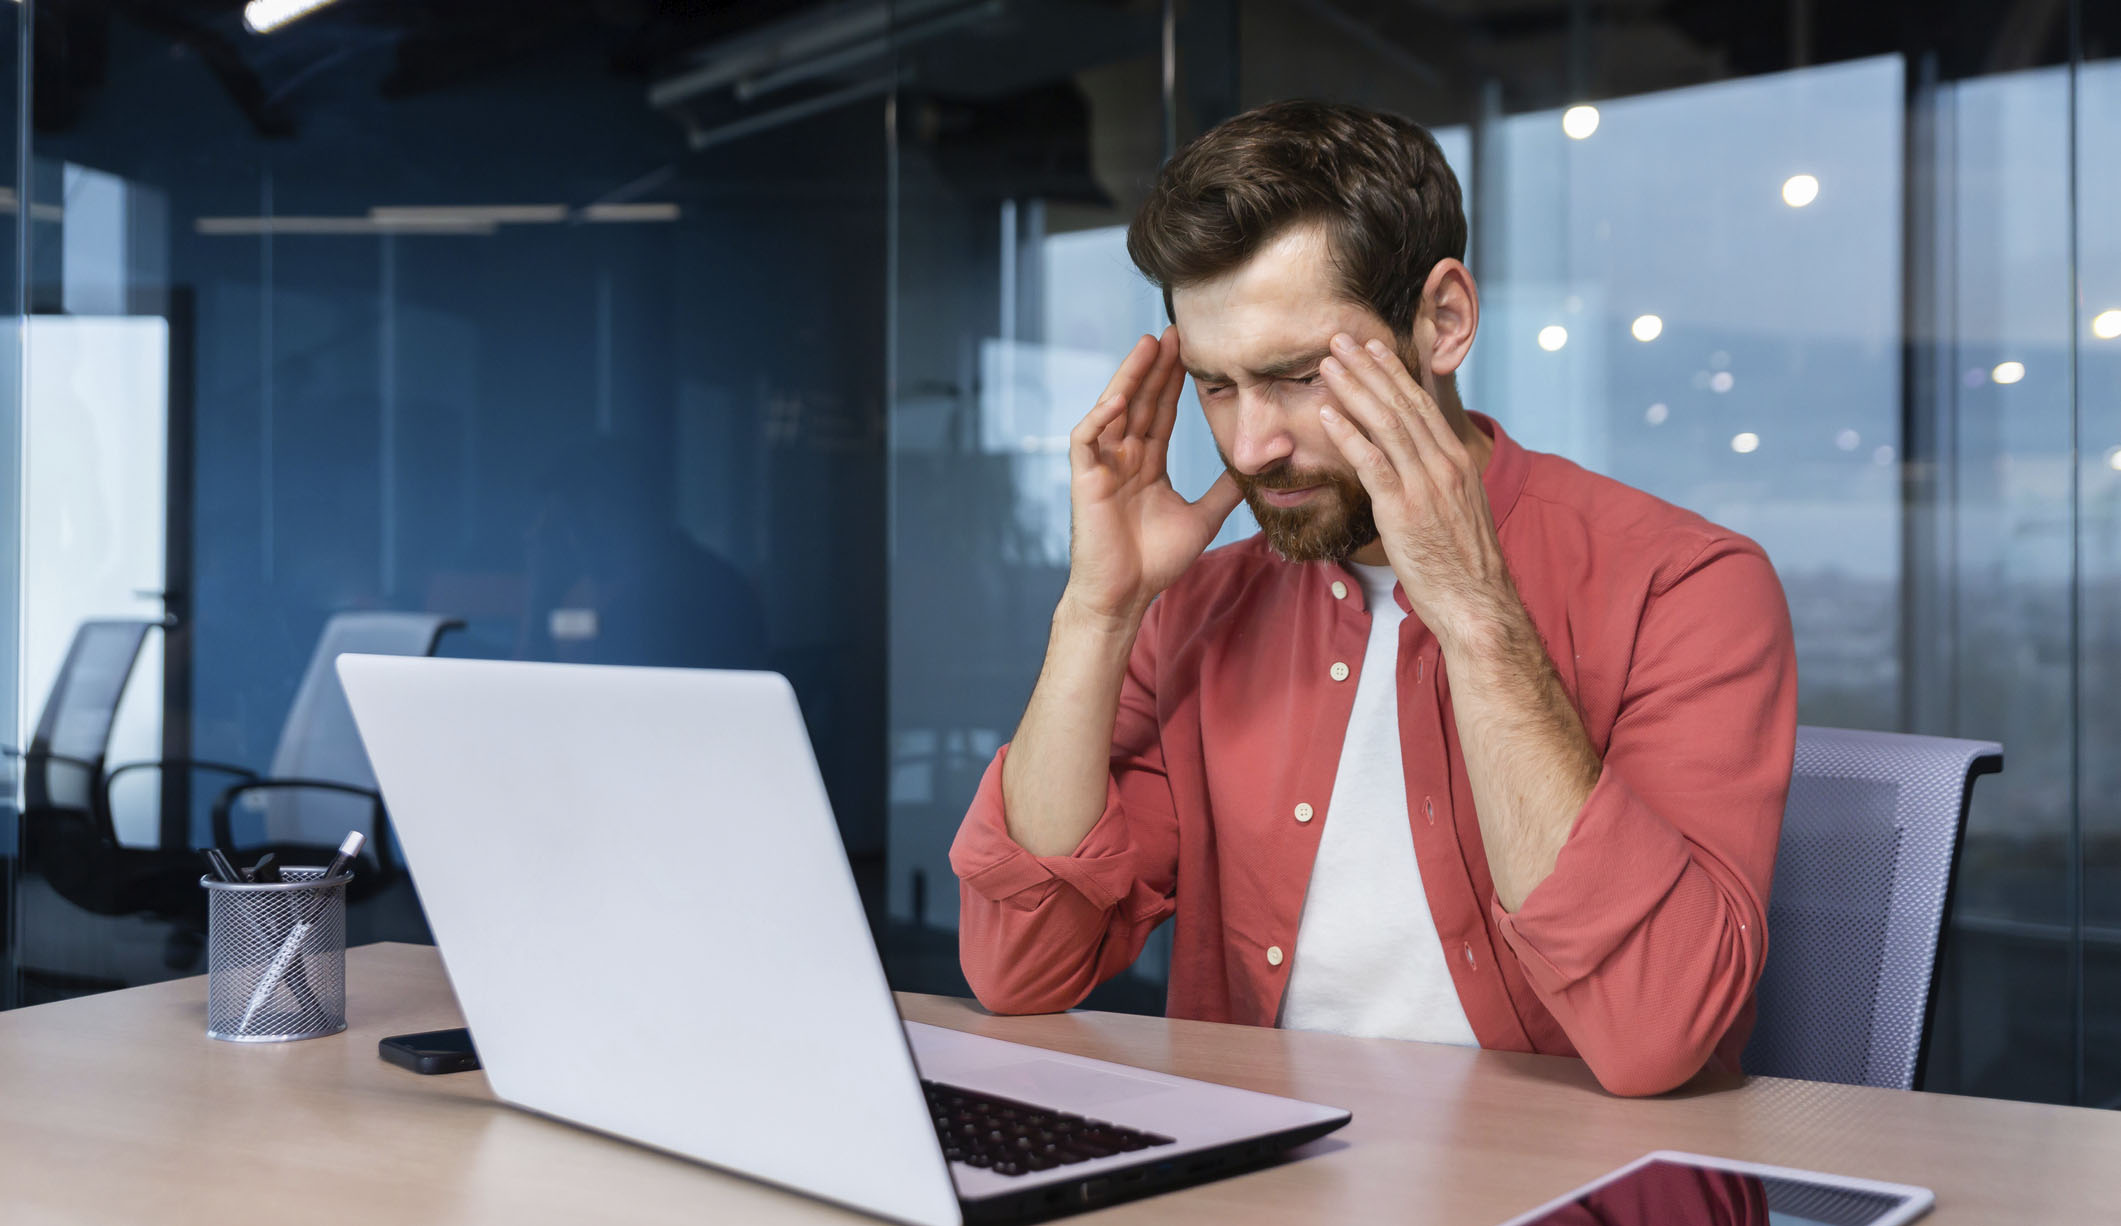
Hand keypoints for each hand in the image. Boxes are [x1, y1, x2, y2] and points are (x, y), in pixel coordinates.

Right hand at [1062, 328, 1243, 623]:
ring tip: (1149, 345)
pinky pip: (1087, 438)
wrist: (1126, 596)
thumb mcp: (1203, 518)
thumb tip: (1258, 467)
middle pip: (1141, 402)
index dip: (1174, 382)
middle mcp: (1122, 458)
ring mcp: (1102, 466)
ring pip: (1115, 410)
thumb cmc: (1155, 563)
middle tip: (1175, 331)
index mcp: (1146, 464)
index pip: (1161, 412)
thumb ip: (1225, 490)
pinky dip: (1101, 417)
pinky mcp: (1084, 479)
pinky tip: (1120, 398)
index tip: (1192, 351)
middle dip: (1156, 367)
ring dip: (1130, 377)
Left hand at [1315, 332, 1511, 647]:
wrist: (1476, 601)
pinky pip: (1372, 463)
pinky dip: (1348, 435)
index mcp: (1456, 461)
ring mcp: (1425, 485)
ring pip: (1385, 424)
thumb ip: (1437, 481)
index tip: (1371, 348)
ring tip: (1328, 365)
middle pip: (1401, 404)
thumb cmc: (1462, 563)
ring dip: (1353, 389)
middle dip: (1368, 368)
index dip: (1393, 373)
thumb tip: (1415, 466)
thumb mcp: (1458, 510)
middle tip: (1340, 339)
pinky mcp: (1404, 510)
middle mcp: (1443, 465)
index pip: (1421, 405)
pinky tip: (1326, 415)